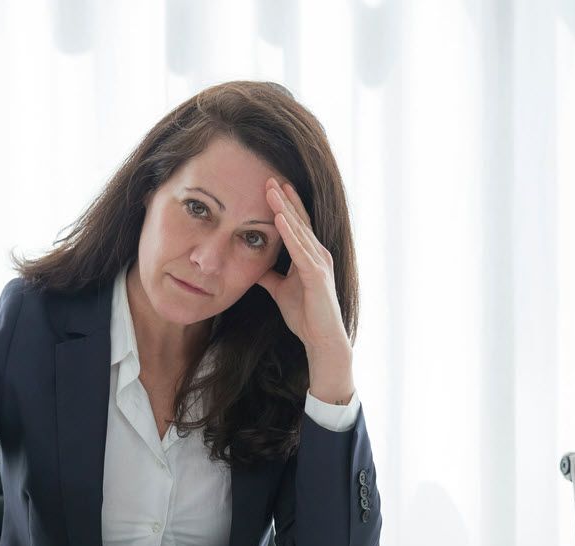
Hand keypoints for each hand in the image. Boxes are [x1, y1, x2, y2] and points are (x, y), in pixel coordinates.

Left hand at [255, 177, 354, 403]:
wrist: (321, 340)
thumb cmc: (305, 316)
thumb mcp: (280, 290)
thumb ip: (269, 276)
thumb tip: (253, 267)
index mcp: (310, 256)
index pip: (297, 224)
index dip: (285, 205)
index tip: (271, 186)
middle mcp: (318, 254)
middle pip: (299, 220)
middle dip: (284, 199)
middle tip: (269, 177)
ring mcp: (319, 263)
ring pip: (300, 230)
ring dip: (285, 209)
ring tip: (272, 189)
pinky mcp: (317, 275)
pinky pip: (301, 250)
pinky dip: (290, 233)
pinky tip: (280, 218)